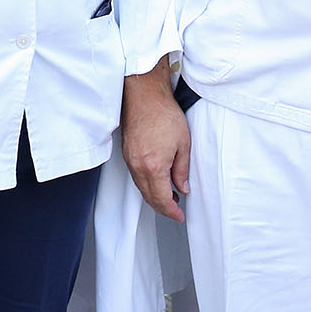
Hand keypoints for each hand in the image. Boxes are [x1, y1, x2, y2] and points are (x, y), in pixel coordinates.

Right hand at [122, 64, 190, 221]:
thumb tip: (182, 187)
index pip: (162, 199)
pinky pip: (136, 176)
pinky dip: (147, 184)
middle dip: (163, 207)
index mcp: (154, 167)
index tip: (179, 215)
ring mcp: (130, 160)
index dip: (171, 211)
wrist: (144, 96)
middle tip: (175, 210)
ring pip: (141, 187)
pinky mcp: (127, 153)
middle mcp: (138, 166)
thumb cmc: (163, 114)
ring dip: (154, 196)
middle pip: (149, 197)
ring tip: (169, 196)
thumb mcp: (183, 144)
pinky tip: (157, 180)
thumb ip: (182, 170)